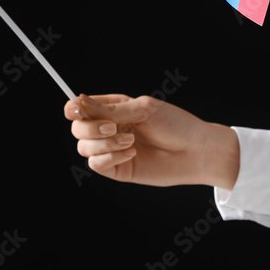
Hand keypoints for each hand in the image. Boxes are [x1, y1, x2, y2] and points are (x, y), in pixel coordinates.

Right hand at [63, 94, 239, 189]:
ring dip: (104, 143)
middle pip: (77, 128)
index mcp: (113, 108)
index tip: (77, 109)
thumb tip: (80, 101)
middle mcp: (108, 129)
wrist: (196, 151)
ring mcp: (111, 150)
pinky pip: (96, 164)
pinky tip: (132, 153)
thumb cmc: (175, 124)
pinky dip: (110, 157)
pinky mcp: (117, 169)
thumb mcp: (143, 109)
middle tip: (113, 128)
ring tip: (130, 142)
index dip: (72, 108)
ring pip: (84, 147)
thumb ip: (110, 109)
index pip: (80, 107)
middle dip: (90, 127)